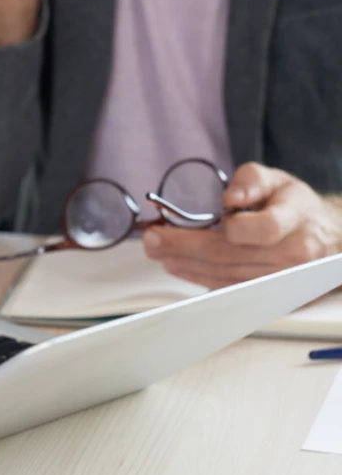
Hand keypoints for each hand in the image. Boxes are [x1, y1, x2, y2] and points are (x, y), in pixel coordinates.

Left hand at [143, 163, 341, 288]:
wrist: (322, 237)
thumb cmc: (294, 206)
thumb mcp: (277, 180)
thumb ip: (251, 180)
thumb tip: (229, 197)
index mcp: (294, 221)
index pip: (262, 229)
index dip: (232, 227)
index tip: (205, 219)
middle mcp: (290, 255)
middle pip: (230, 255)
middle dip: (184, 247)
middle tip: (152, 238)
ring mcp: (279, 280)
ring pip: (224, 275)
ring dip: (184, 264)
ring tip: (157, 251)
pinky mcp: (266, 294)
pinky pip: (227, 288)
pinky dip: (197, 277)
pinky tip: (177, 265)